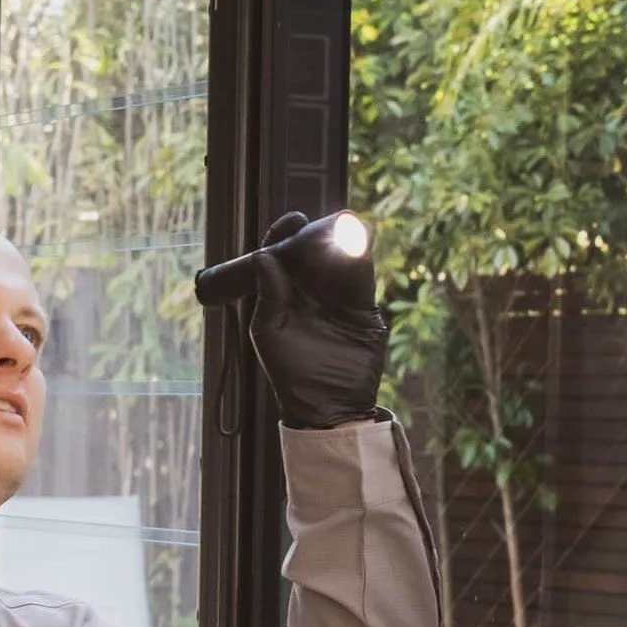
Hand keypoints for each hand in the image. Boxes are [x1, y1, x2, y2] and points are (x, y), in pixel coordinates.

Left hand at [245, 211, 388, 428]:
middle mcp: (310, 288)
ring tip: (343, 226)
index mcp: (282, 292)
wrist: (329, 406)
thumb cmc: (291, 373)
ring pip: (342, 258)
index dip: (287, 234)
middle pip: (315, 249)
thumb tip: (263, 256)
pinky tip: (359, 247)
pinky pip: (362, 278)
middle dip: (319, 232)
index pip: (283, 254)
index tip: (294, 221)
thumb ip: (268, 296)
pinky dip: (361, 261)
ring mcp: (338, 296)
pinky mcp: (363, 307)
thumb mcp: (270, 333)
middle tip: (322, 222)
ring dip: (343, 241)